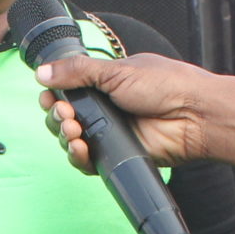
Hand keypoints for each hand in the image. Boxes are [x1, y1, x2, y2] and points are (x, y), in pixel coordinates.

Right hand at [33, 51, 213, 170]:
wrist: (192, 114)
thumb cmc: (164, 86)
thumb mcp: (116, 71)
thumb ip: (77, 72)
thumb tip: (42, 73)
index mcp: (104, 84)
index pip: (67, 92)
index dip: (53, 96)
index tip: (49, 96)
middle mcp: (105, 110)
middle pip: (64, 118)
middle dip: (56, 116)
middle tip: (64, 112)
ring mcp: (110, 134)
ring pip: (72, 141)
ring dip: (64, 135)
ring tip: (73, 129)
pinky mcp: (116, 156)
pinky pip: (88, 162)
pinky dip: (78, 157)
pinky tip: (79, 148)